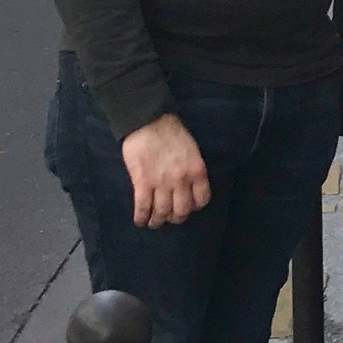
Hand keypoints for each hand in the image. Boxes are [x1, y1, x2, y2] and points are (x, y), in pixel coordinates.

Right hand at [121, 113, 210, 227]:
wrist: (148, 120)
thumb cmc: (171, 131)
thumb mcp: (192, 149)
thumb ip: (191, 167)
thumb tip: (187, 184)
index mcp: (197, 170)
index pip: (202, 199)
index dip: (194, 207)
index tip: (188, 207)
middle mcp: (182, 180)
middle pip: (182, 210)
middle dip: (176, 217)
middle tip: (170, 217)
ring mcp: (162, 183)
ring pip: (162, 212)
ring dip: (158, 221)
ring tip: (154, 222)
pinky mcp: (142, 182)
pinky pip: (143, 207)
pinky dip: (141, 217)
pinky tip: (140, 221)